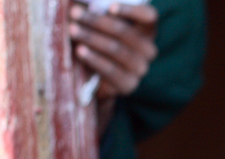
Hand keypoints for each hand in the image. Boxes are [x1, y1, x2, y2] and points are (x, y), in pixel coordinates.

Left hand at [70, 2, 157, 130]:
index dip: (132, 11)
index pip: (149, 16)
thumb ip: (93, 8)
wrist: (94, 78)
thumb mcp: (97, 22)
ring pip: (117, 50)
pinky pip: (111, 70)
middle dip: (97, 21)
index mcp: (145, 30)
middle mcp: (147, 50)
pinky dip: (94, 59)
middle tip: (74, 13)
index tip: (109, 7)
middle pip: (126, 33)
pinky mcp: (128, 84)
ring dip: (92, 38)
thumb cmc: (96, 40)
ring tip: (73, 30)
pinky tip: (80, 50)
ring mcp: (140, 68)